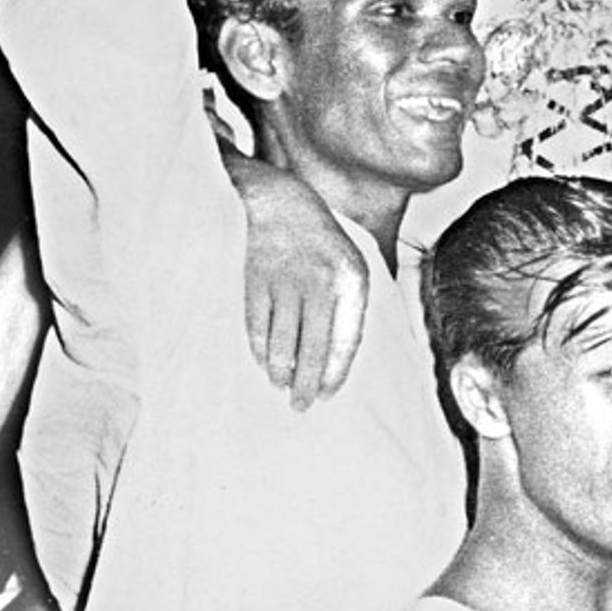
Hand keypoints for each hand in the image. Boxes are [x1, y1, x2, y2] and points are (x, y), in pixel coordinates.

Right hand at [232, 156, 369, 407]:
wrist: (281, 203)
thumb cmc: (323, 244)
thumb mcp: (355, 264)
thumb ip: (354, 308)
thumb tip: (346, 359)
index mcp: (352, 280)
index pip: (345, 340)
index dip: (335, 373)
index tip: (327, 395)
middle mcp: (320, 283)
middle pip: (312, 348)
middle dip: (306, 384)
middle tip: (301, 407)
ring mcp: (286, 282)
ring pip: (282, 343)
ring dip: (280, 372)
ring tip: (282, 386)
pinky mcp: (257, 282)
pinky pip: (258, 328)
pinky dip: (260, 352)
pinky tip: (265, 364)